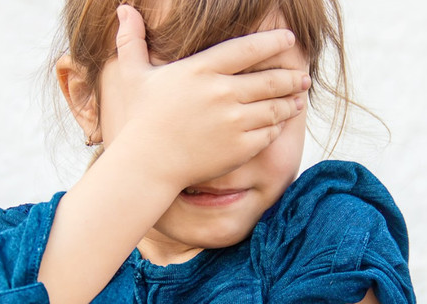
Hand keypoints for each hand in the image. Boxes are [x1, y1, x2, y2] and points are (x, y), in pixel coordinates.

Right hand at [112, 4, 309, 188]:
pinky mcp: (240, 147)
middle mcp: (222, 92)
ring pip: (275, 107)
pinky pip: (269, 132)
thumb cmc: (140, 120)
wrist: (147, 165)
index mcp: (201, 69)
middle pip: (271, 78)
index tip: (289, 39)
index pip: (249, 48)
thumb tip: (123, 9)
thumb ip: (132, 41)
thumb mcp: (133, 75)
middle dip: (292, 76)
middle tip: (303, 75)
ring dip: (291, 101)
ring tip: (299, 97)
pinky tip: (281, 122)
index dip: (274, 41)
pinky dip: (278, 126)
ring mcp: (234, 121)